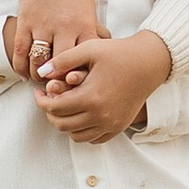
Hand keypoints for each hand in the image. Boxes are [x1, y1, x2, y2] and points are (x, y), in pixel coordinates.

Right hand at [9, 0, 100, 86]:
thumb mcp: (89, 7)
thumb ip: (91, 30)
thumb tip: (100, 51)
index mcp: (83, 24)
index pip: (84, 60)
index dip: (80, 76)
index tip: (79, 85)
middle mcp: (63, 27)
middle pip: (61, 66)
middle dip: (60, 81)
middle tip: (59, 89)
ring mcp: (42, 25)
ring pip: (39, 62)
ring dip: (40, 76)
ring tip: (43, 81)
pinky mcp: (24, 21)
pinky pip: (20, 51)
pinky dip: (21, 66)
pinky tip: (25, 74)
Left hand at [37, 30, 172, 143]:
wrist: (149, 62)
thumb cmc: (119, 52)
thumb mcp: (89, 49)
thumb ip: (63, 61)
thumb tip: (41, 73)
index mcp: (91, 97)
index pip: (54, 109)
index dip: (41, 101)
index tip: (39, 92)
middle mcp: (101, 115)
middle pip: (62, 125)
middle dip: (50, 114)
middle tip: (48, 101)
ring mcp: (111, 123)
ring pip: (76, 136)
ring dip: (65, 124)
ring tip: (64, 108)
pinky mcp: (119, 126)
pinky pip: (94, 139)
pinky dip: (83, 131)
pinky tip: (80, 115)